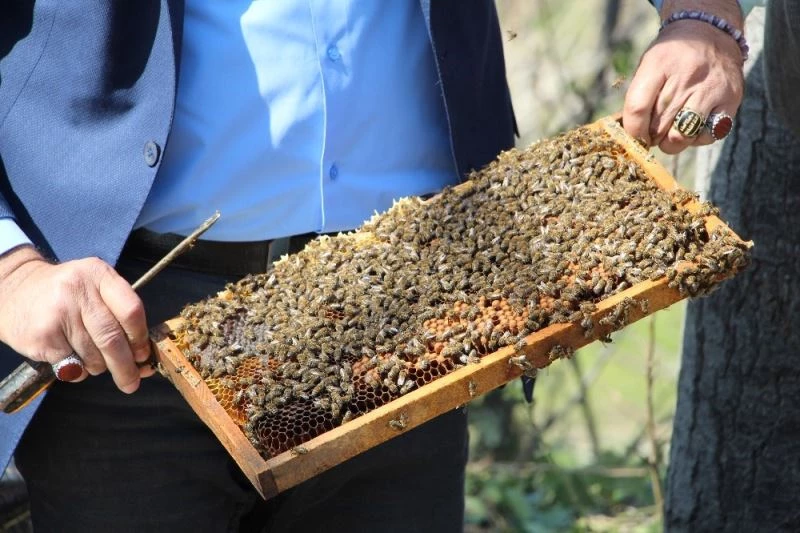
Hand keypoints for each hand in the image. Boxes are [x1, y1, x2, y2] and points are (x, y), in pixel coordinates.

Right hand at [0, 246, 154, 392]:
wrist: (14, 290)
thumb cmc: (67, 294)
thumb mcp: (94, 287)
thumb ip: (120, 315)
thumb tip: (144, 362)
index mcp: (99, 274)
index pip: (131, 310)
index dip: (140, 338)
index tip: (143, 355)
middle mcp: (78, 290)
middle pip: (112, 338)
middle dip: (125, 367)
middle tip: (131, 383)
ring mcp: (58, 313)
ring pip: (93, 356)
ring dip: (99, 367)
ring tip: (92, 359)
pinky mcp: (42, 336)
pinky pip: (72, 366)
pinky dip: (78, 371)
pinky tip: (72, 358)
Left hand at [623, 0, 744, 153]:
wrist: (712, 31)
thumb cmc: (672, 56)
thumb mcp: (649, 64)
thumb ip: (638, 96)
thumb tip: (633, 136)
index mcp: (659, 63)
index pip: (637, 108)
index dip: (633, 130)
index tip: (635, 135)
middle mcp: (687, 74)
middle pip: (658, 125)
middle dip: (651, 136)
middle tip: (653, 132)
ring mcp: (711, 88)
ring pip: (682, 135)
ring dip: (671, 142)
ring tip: (670, 132)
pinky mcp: (731, 99)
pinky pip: (707, 136)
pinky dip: (696, 139)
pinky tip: (693, 126)